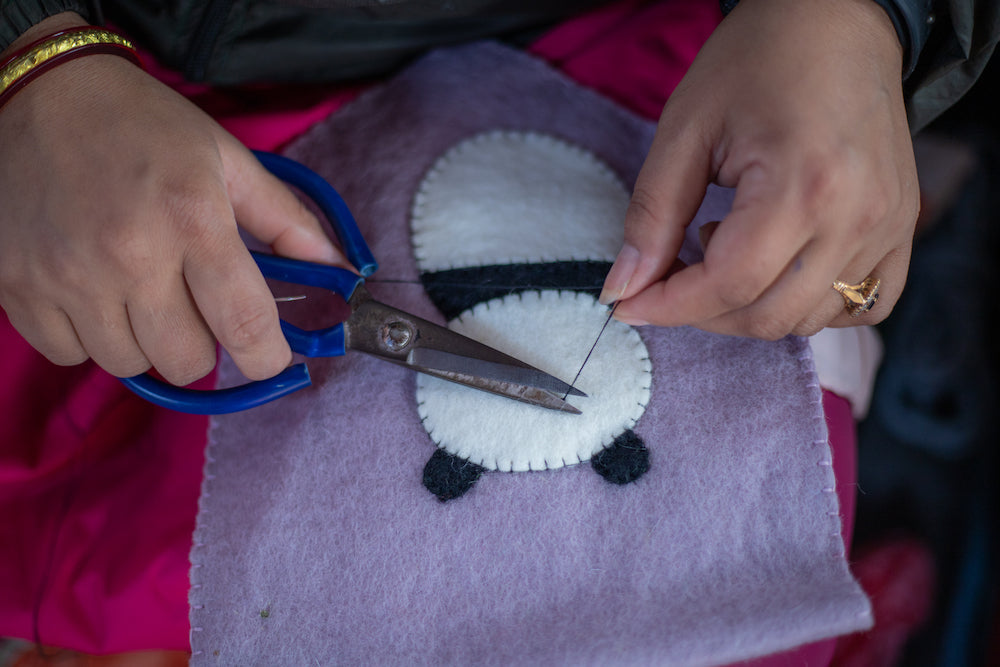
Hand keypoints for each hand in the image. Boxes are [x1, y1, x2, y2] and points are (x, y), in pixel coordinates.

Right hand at [0, 14, 345, 384]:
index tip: (269, 356)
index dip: (267, 358)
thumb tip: (339, 271)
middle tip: (194, 303)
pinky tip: (94, 291)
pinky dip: (89, 336)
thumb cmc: (142, 124)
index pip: (245, 326)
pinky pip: (70, 354)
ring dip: (145, 340)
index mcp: (192, 220)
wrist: (41, 91)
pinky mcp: (17, 287)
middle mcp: (130, 255)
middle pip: (188, 360)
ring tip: (139, 288)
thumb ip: (287, 221)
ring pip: (129, 364)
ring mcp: (68, 276)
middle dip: (204, 343)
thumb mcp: (227, 159)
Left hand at [600, 0, 918, 338]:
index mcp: (803, 187)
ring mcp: (890, 226)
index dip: (668, 305)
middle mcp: (857, 217)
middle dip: (703, 312)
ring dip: (751, 307)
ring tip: (728, 246)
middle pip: (768, 317)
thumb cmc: (758, 59)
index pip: (727, 285)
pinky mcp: (903, 227)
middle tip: (672, 272)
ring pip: (810, 319)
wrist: (838, 17)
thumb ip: (652, 215)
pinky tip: (778, 269)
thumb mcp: (686, 129)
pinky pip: (864, 305)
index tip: (628, 304)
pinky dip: (811, 306)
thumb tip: (622, 287)